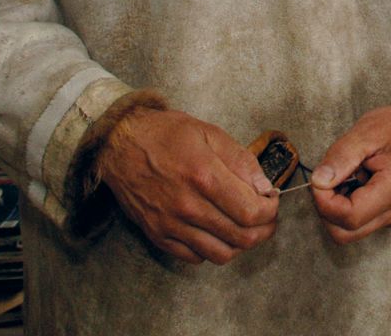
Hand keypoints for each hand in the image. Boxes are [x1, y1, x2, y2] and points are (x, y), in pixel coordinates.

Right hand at [95, 108, 279, 264]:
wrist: (119, 143)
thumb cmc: (164, 133)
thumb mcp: (208, 133)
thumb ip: (240, 161)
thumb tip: (265, 187)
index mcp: (204, 176)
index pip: (251, 212)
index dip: (270, 212)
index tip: (272, 202)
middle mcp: (188, 206)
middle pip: (241, 238)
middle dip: (263, 230)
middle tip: (266, 218)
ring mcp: (171, 224)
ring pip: (220, 254)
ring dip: (240, 245)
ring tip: (244, 227)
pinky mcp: (157, 235)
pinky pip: (193, 258)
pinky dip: (211, 250)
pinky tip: (215, 231)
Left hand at [309, 104, 390, 244]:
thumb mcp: (366, 133)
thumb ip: (340, 158)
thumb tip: (318, 182)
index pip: (348, 217)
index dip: (325, 201)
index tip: (320, 179)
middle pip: (345, 232)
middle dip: (326, 209)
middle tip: (328, 178)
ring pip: (349, 231)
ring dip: (336, 208)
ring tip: (344, 176)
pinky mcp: (389, 213)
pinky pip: (359, 222)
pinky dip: (346, 206)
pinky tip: (353, 181)